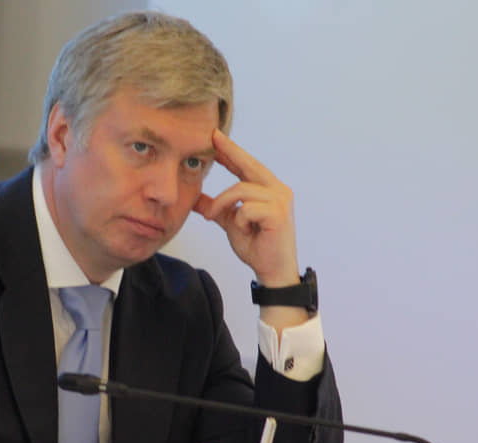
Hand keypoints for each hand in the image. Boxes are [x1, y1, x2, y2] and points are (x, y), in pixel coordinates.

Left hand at [193, 129, 299, 287]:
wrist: (271, 270)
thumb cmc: (256, 245)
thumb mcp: (231, 222)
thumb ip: (218, 208)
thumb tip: (196, 198)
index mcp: (268, 189)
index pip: (247, 165)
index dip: (231, 151)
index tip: (214, 137)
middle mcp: (278, 190)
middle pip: (249, 165)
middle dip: (230, 152)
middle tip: (212, 139)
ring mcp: (280, 200)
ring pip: (241, 189)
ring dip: (222, 204)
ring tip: (211, 217)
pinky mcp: (278, 214)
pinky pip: (246, 208)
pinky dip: (239, 219)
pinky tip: (244, 229)